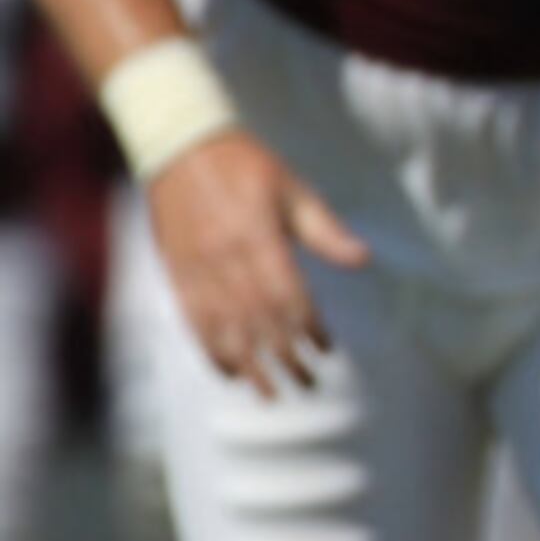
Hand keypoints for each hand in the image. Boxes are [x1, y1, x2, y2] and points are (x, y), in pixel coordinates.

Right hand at [145, 130, 368, 397]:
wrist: (181, 148)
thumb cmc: (247, 166)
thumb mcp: (293, 189)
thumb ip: (324, 230)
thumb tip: (362, 260)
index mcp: (257, 236)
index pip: (286, 295)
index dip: (307, 326)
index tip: (326, 348)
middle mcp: (224, 258)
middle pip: (256, 319)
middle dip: (283, 356)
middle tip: (307, 383)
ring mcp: (196, 268)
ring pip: (222, 327)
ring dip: (247, 364)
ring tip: (269, 393)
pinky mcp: (176, 272)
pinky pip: (192, 320)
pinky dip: (209, 348)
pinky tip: (228, 371)